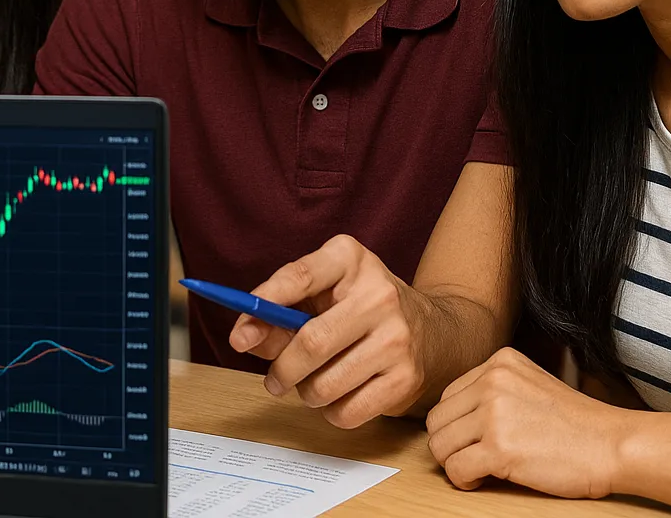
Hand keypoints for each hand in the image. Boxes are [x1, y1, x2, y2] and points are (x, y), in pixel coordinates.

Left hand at [227, 234, 428, 426]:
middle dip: (281, 370)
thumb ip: (278, 315)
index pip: (299, 276)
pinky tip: (338, 396)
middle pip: (311, 342)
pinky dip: (331, 412)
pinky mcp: (407, 377)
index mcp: (349, 259)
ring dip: (306, 393)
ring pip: (325, 384)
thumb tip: (243, 337)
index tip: (238, 335)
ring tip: (313, 383)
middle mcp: (378, 293)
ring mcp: (397, 336)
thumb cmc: (358, 310)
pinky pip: (347, 411)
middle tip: (274, 380)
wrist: (432, 330)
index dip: (264, 303)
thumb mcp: (321, 296)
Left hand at [425, 347, 632, 498]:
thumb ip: (494, 389)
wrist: (613, 445)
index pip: (448, 396)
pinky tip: (482, 480)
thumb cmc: (577, 424)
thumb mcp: (531, 385)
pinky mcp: (499, 448)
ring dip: (455, 463)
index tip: (474, 439)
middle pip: (438, 420)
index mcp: (500, 362)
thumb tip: (453, 415)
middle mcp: (493, 381)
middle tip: (472, 458)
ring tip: (480, 468)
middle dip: (450, 444)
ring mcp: (495, 413)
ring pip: (440, 445)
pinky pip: (455, 469)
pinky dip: (464, 481)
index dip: (457, 424)